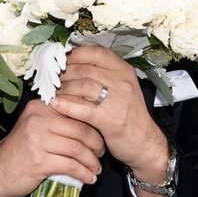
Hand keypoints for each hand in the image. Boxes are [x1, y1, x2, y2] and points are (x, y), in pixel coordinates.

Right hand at [0, 98, 104, 196]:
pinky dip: (83, 173)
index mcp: (40, 106)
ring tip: (96, 168)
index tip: (101, 133)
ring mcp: (37, 140)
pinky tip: (89, 178)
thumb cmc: (21, 149)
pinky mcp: (39, 161)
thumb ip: (57, 120)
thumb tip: (91, 121)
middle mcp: (38, 119)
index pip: (75, 109)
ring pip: (77, 148)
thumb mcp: (36, 126)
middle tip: (101, 153)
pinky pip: (70, 166)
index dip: (93, 122)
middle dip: (96, 143)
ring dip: (92, 161)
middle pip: (80, 129)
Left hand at [52, 46, 169, 196]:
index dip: (76, 55)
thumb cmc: (127, 115)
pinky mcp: (111, 120)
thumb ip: (103, 75)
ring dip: (63, 89)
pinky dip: (66, 105)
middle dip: (65, 73)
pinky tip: (55, 104)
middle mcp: (123, 82)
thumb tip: (73, 63)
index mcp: (124, 71)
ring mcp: (119, 101)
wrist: (145, 144)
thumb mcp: (121, 89)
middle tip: (52, 78)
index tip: (62, 60)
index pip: (97, 53)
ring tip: (52, 92)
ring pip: (82, 87)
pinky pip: (83, 109)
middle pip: (86, 69)